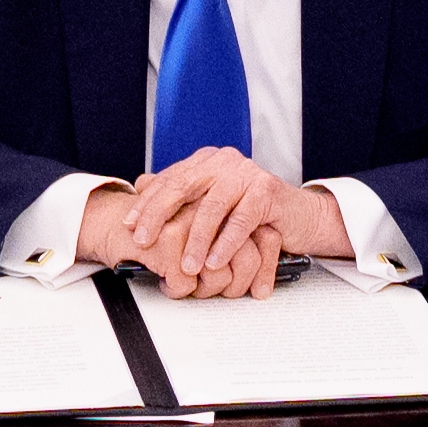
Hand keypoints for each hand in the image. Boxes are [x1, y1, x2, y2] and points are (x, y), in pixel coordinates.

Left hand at [106, 148, 354, 297]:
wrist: (298, 217)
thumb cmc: (251, 215)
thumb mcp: (212, 205)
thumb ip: (181, 195)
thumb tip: (139, 185)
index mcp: (206, 161)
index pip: (169, 180)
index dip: (147, 204)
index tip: (129, 226)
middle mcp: (224, 161)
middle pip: (184, 187)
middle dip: (160, 216)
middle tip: (145, 242)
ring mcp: (247, 173)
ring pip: (213, 206)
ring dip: (196, 239)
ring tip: (186, 266)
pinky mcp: (267, 190)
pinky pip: (242, 219)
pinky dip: (227, 242)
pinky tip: (215, 261)